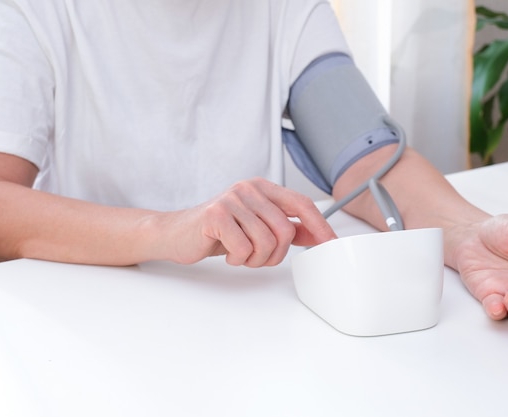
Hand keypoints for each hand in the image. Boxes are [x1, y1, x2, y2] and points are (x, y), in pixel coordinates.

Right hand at [165, 178, 335, 266]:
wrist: (177, 233)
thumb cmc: (218, 231)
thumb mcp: (256, 226)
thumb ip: (286, 226)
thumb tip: (317, 233)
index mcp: (262, 188)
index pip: (301, 204)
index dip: (319, 226)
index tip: (330, 244)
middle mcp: (249, 189)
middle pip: (286, 230)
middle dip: (275, 254)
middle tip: (257, 257)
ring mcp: (232, 200)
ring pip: (267, 242)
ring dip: (255, 259)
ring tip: (240, 253)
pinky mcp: (216, 216)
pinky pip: (244, 248)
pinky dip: (238, 259)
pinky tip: (227, 251)